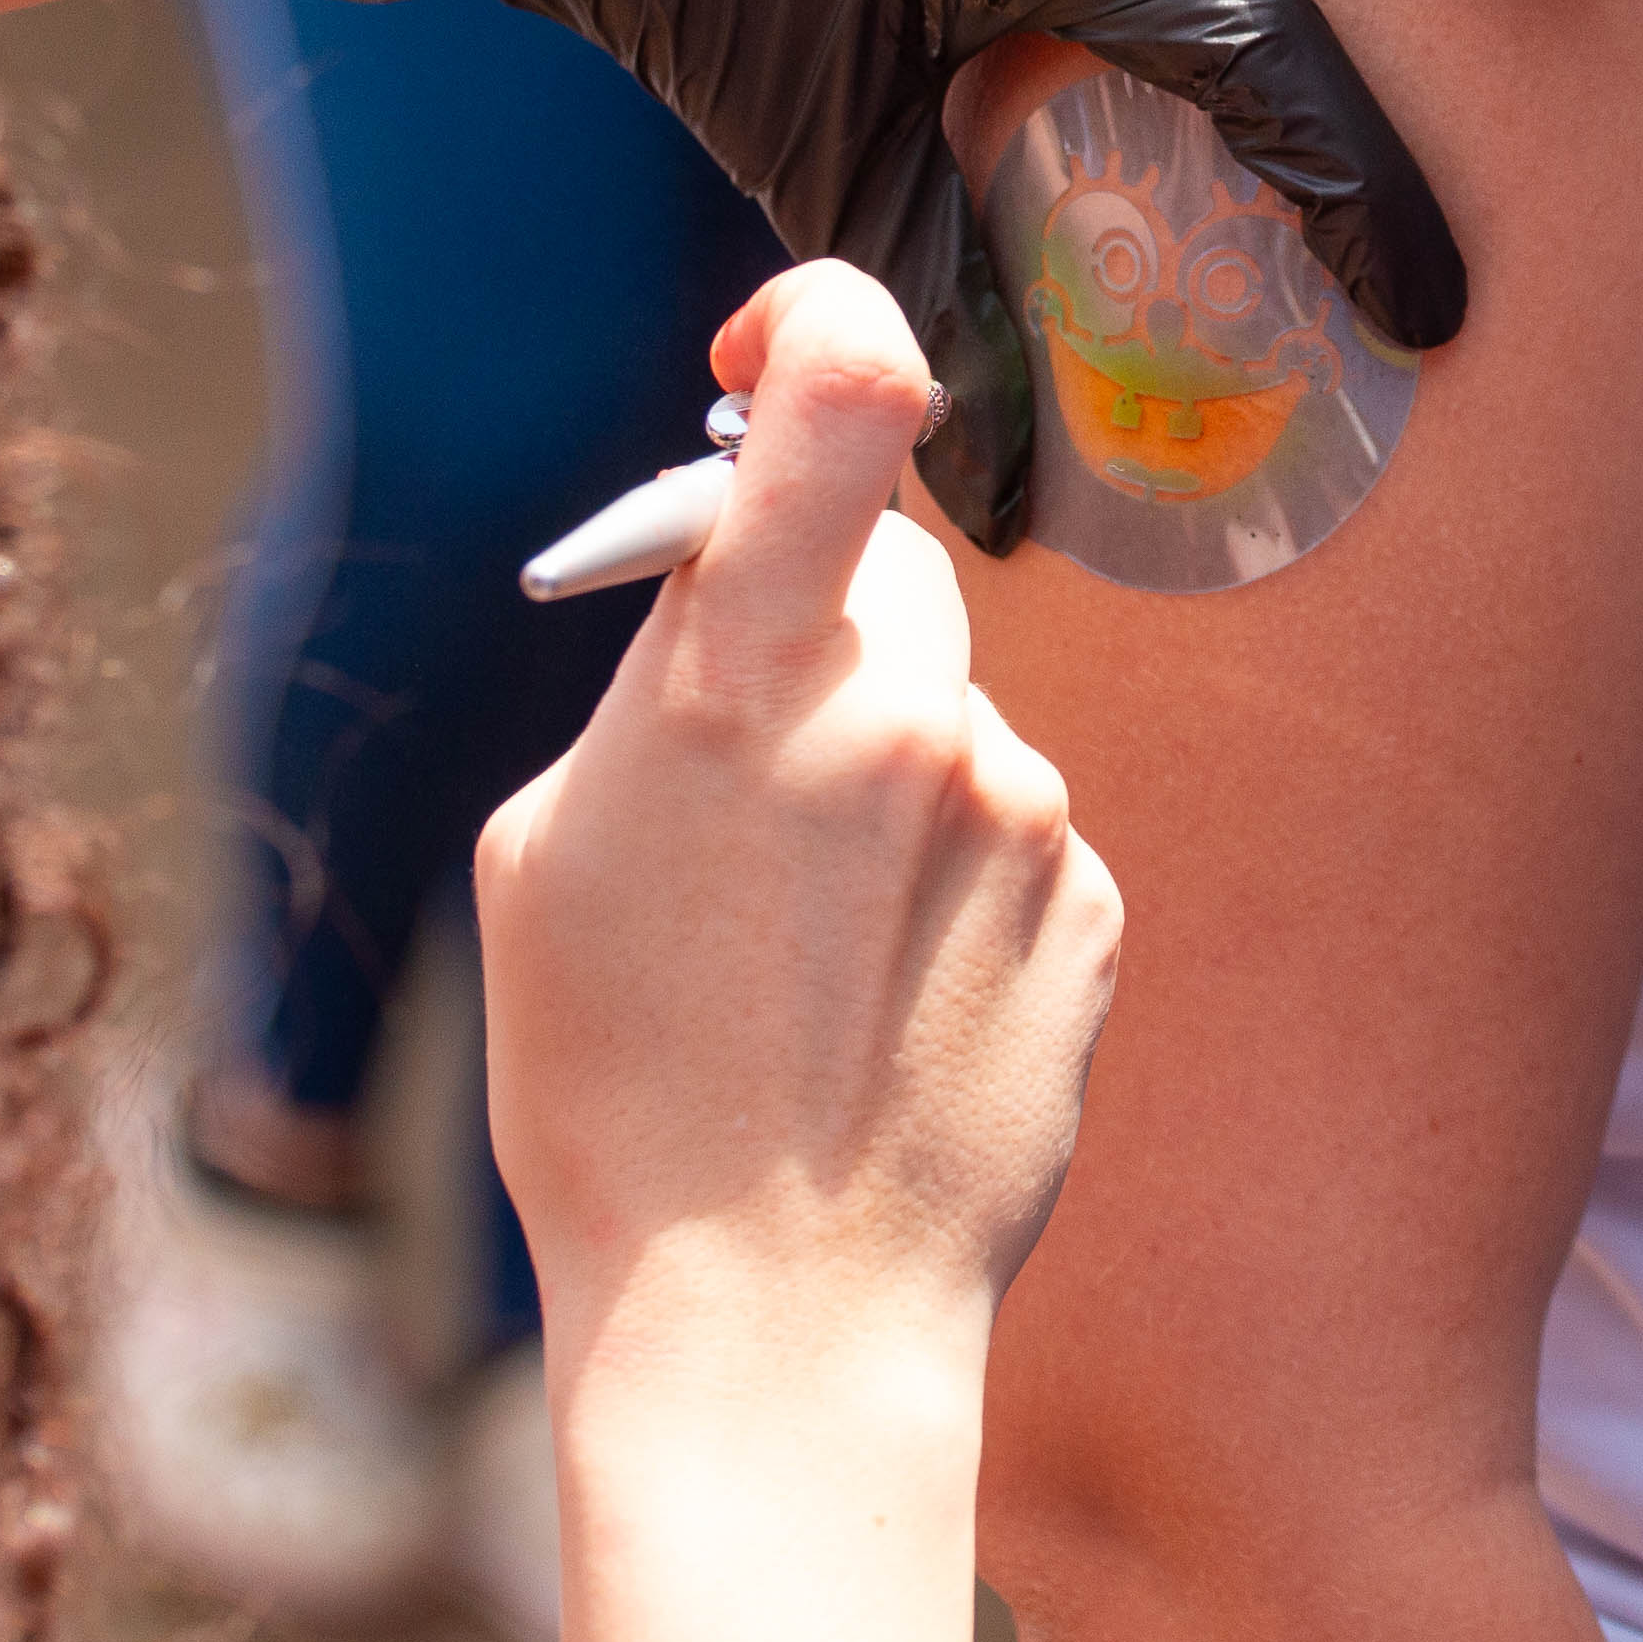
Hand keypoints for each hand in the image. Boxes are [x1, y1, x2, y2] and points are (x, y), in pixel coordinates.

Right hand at [477, 262, 1119, 1391]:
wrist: (777, 1323)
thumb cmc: (615, 1097)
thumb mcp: (547, 854)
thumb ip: (659, 690)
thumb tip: (727, 605)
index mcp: (752, 679)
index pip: (847, 390)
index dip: (819, 318)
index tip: (768, 352)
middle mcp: (915, 717)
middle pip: (883, 579)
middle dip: (817, 639)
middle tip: (748, 785)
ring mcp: (1026, 812)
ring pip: (948, 723)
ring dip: (884, 791)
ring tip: (801, 965)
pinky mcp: (1095, 905)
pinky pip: (1012, 838)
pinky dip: (951, 892)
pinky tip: (881, 1016)